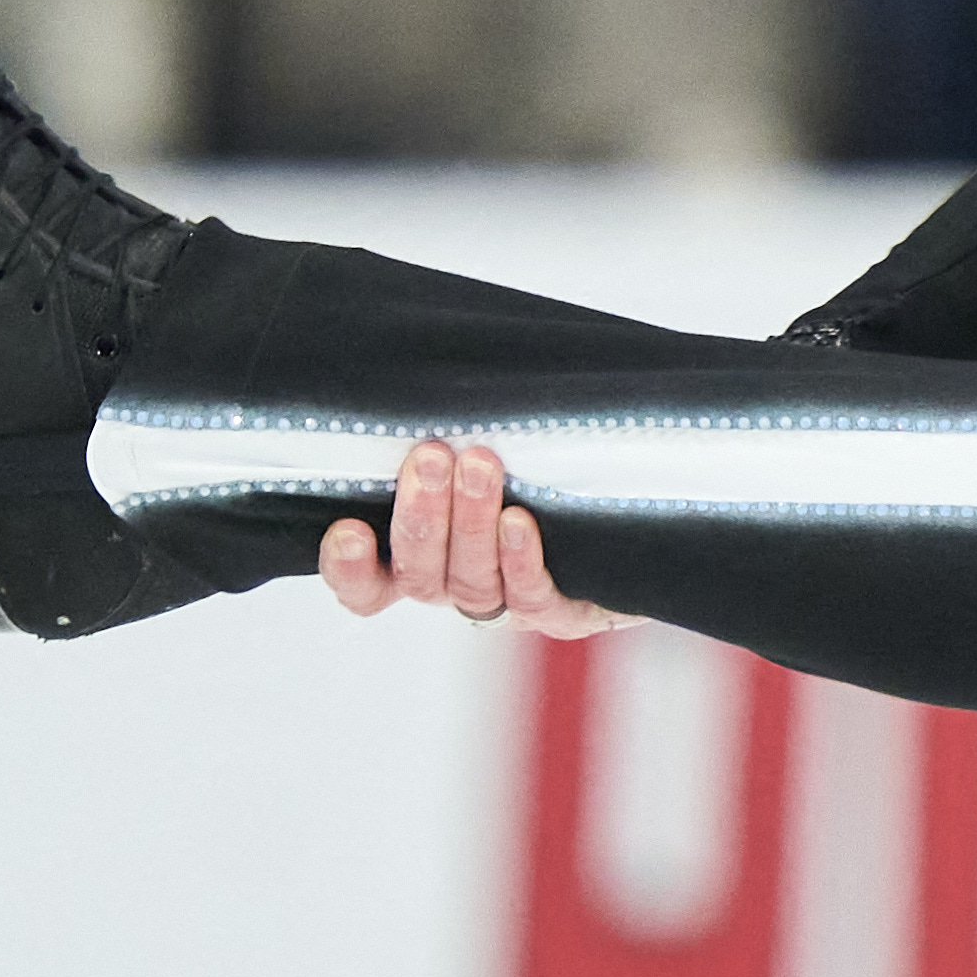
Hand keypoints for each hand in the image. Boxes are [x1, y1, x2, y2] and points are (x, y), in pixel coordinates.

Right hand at [318, 439, 632, 636]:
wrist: (628, 515)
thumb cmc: (530, 471)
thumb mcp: (475, 452)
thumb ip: (441, 432)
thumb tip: (408, 366)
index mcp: (419, 559)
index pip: (365, 584)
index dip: (348, 568)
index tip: (348, 529)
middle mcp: (452, 586)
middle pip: (418, 572)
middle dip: (420, 514)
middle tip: (429, 458)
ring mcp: (503, 603)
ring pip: (470, 579)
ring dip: (470, 521)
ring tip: (480, 466)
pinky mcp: (556, 610)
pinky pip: (532, 594)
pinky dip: (521, 558)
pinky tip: (520, 521)